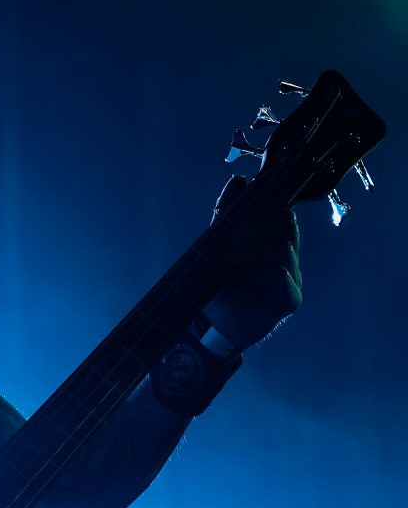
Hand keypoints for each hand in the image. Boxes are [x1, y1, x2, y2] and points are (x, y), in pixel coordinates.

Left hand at [205, 175, 301, 350]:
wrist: (214, 326)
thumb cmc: (219, 287)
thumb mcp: (218, 246)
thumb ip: (227, 215)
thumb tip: (239, 180)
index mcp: (277, 246)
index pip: (284, 216)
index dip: (263, 211)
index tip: (238, 220)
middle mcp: (290, 262)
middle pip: (286, 228)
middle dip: (255, 230)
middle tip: (230, 243)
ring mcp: (294, 281)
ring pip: (282, 249)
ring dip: (250, 252)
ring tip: (228, 262)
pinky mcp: (290, 301)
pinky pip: (279, 274)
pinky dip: (254, 271)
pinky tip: (236, 277)